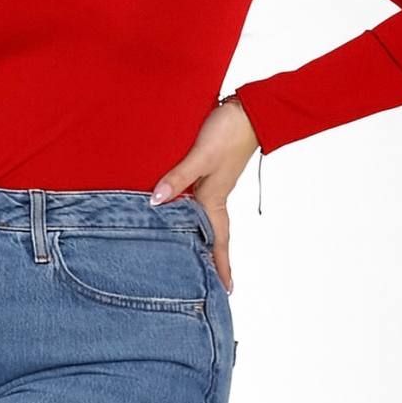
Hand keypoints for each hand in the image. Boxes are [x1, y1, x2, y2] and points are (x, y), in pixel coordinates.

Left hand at [149, 99, 259, 293]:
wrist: (246, 110)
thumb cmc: (227, 133)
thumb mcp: (201, 156)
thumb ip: (178, 177)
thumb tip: (156, 202)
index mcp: (214, 200)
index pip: (218, 242)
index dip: (221, 266)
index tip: (226, 292)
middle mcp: (213, 197)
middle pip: (211, 236)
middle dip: (209, 260)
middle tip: (203, 283)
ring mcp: (211, 185)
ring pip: (202, 219)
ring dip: (199, 237)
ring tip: (189, 254)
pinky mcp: (207, 172)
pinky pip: (196, 201)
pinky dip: (189, 213)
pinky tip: (178, 212)